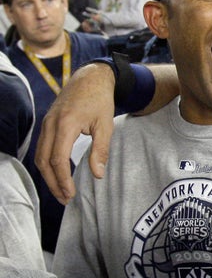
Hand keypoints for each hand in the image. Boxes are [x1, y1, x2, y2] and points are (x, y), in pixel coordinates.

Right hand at [35, 62, 116, 203]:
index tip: (71, 194)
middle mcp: (50, 124)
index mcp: (65, 124)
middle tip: (65, 198)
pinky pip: (42, 147)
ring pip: (40, 156)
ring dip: (48, 175)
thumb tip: (98, 175)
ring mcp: (46, 123)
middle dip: (53, 183)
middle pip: (44, 161)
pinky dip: (47, 163)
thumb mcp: (106, 124)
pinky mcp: (47, 123)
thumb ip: (100, 150)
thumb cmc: (100, 100)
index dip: (62, 180)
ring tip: (61, 190)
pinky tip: (57, 173)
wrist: (90, 78)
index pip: (58, 159)